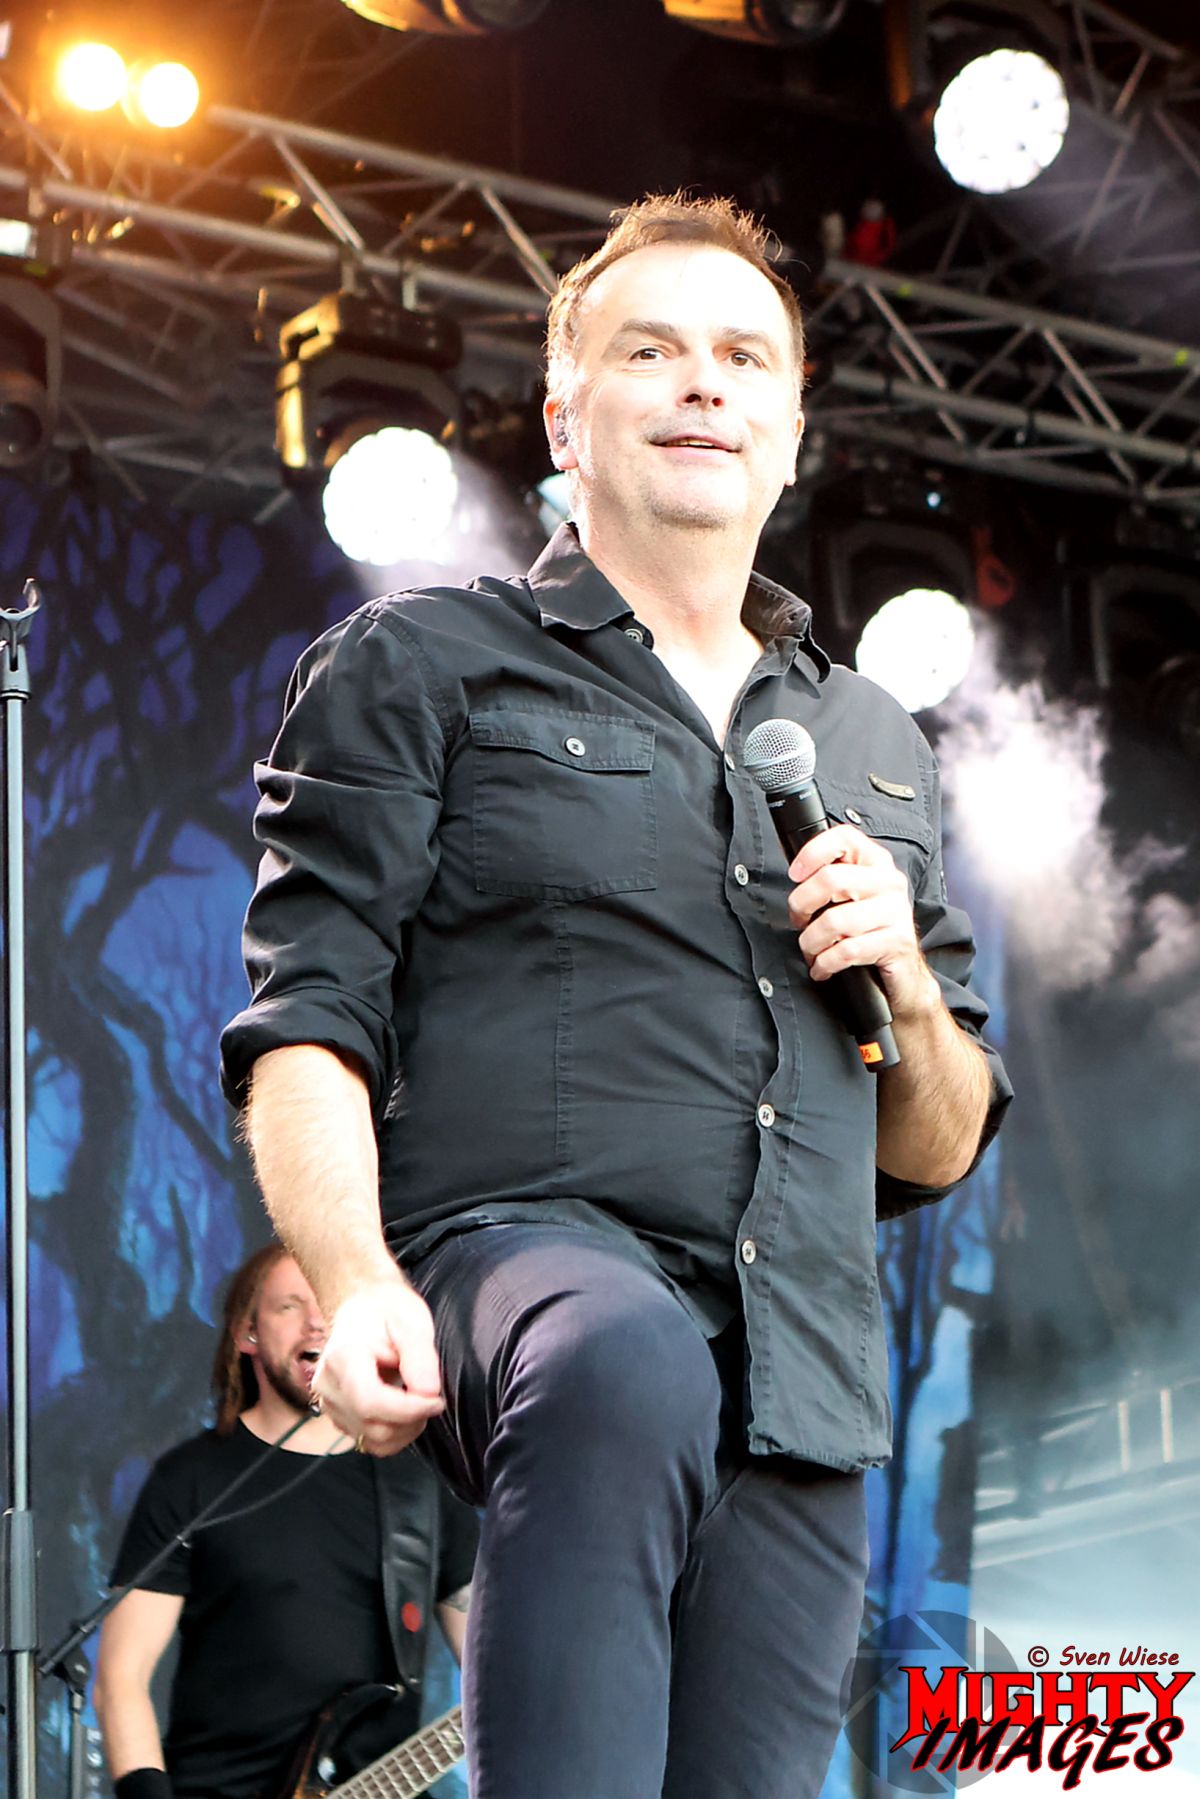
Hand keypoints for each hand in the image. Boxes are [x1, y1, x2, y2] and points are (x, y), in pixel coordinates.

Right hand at [313, 1278, 443, 1455]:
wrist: (363, 1309)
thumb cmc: (386, 1310)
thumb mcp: (412, 1321)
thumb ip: (421, 1357)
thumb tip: (428, 1392)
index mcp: (342, 1357)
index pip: (370, 1400)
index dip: (408, 1409)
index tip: (436, 1400)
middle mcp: (330, 1385)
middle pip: (374, 1426)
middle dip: (412, 1419)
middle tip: (433, 1397)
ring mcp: (331, 1404)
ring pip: (373, 1441)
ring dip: (405, 1430)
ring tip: (419, 1402)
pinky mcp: (339, 1417)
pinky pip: (369, 1442)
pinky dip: (394, 1436)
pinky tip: (405, 1412)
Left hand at [786, 824, 936, 1017]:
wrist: (905, 972)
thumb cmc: (869, 930)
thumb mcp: (853, 897)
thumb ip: (830, 879)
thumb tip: (795, 872)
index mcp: (876, 862)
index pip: (844, 838)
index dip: (812, 852)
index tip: (795, 875)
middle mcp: (889, 882)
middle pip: (830, 879)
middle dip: (801, 905)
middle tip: (799, 921)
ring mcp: (896, 911)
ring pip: (834, 921)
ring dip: (811, 942)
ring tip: (811, 950)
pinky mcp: (897, 942)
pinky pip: (847, 951)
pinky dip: (825, 963)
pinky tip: (822, 967)